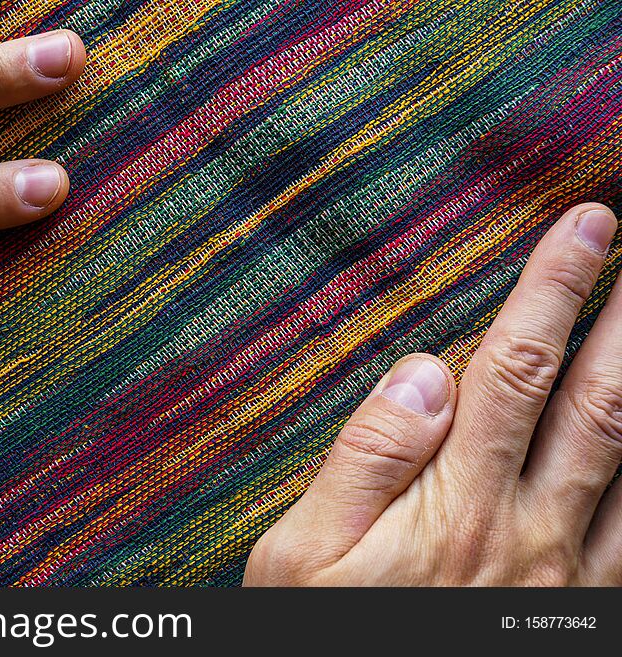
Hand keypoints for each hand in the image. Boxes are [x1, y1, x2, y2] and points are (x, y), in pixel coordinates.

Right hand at [244, 202, 621, 585]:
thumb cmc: (325, 634)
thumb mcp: (305, 556)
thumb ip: (366, 458)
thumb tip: (420, 373)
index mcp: (456, 502)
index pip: (514, 369)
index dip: (553, 291)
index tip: (585, 228)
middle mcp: (529, 529)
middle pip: (598, 400)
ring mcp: (572, 576)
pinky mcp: (587, 610)